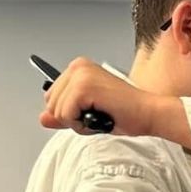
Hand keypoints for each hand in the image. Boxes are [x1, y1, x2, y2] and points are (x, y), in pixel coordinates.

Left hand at [40, 57, 154, 136]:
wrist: (148, 113)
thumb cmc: (125, 113)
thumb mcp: (87, 115)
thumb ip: (64, 115)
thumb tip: (43, 118)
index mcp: (78, 69)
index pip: (51, 98)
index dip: (69, 113)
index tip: (92, 110)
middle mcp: (77, 67)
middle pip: (51, 105)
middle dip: (72, 118)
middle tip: (97, 114)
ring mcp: (80, 75)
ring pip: (58, 112)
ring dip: (79, 123)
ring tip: (100, 115)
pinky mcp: (83, 87)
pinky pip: (67, 115)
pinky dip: (83, 124)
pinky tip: (100, 115)